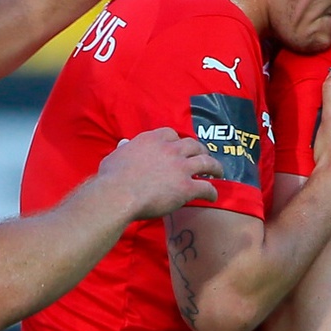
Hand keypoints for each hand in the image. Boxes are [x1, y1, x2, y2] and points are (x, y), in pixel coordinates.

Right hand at [100, 128, 222, 219]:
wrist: (119, 195)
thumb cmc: (112, 178)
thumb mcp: (115, 156)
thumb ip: (123, 149)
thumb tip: (124, 144)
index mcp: (152, 140)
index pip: (171, 134)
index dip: (177, 141)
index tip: (179, 147)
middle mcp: (170, 149)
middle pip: (193, 145)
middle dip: (200, 150)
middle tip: (204, 156)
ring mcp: (180, 167)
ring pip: (206, 162)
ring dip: (215, 167)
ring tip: (218, 172)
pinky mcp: (186, 187)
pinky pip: (206, 187)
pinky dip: (212, 192)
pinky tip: (213, 196)